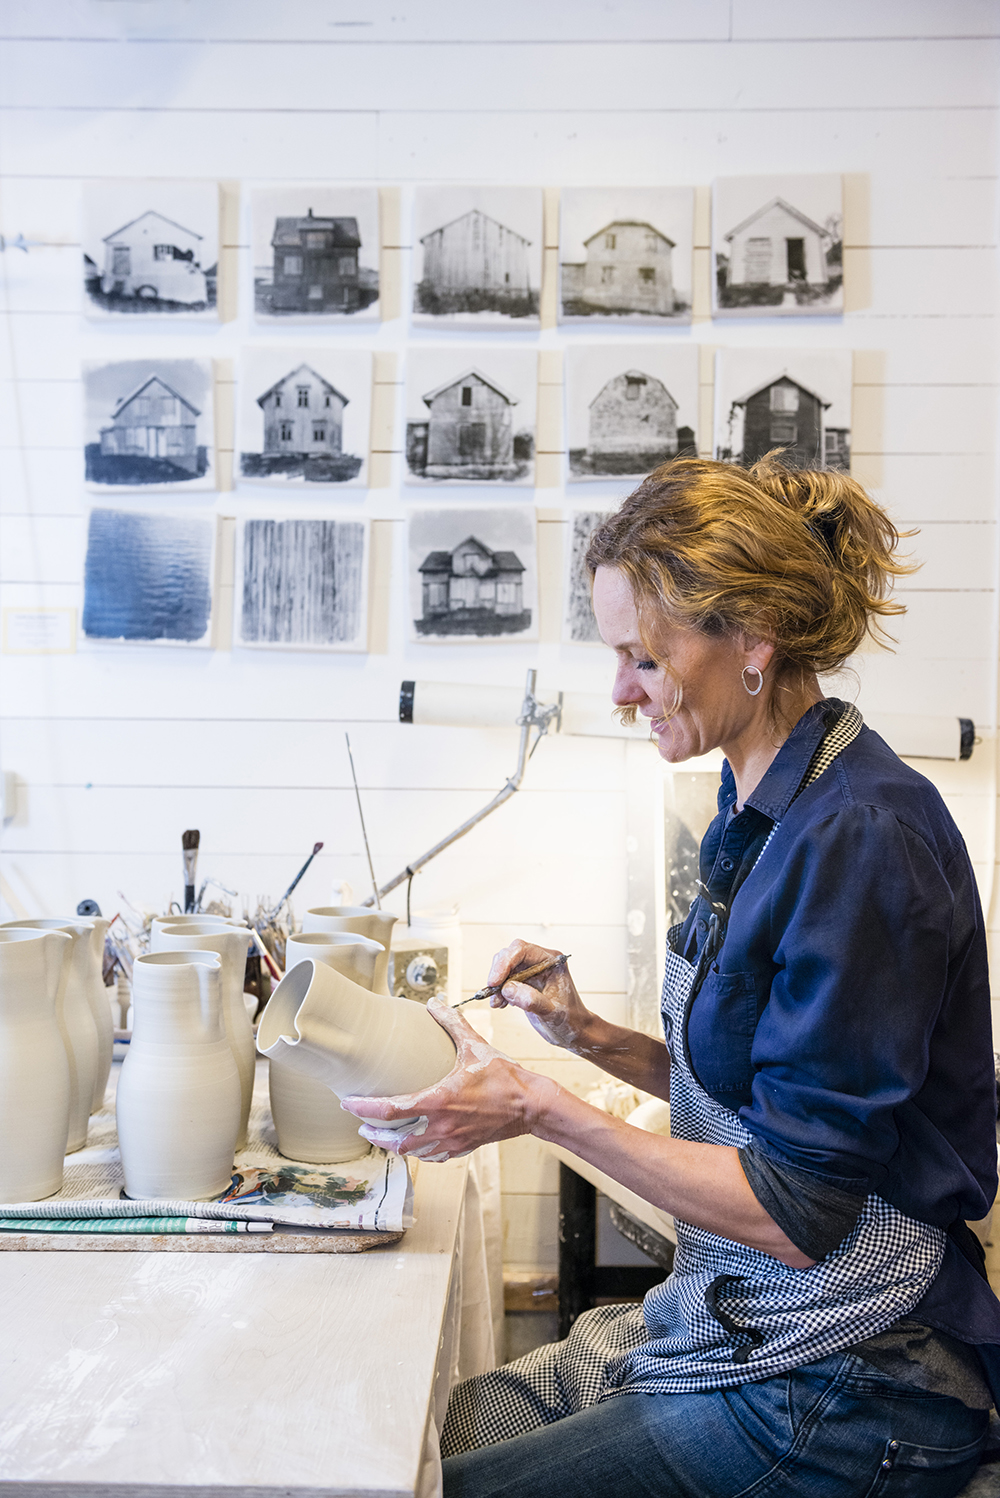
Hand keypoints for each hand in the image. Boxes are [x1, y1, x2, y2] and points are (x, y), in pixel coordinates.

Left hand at [339, 998, 553, 1161]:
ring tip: (382, 1135)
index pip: (390, 1109)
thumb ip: (452, 1023)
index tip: (348, 1102)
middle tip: (361, 1123)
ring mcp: (451, 1141)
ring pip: (411, 1152)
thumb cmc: (504, 1077)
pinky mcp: (462, 1148)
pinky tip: (414, 1144)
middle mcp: (441, 1126)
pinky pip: (432, 1156)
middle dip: (374, 1133)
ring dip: (392, 1145)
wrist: (531, 1105)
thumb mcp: (475, 1046)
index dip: (364, 1108)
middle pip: (394, 1140)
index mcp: (438, 1101)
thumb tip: (434, 1003)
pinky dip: (417, 1151)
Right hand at [486, 938, 593, 1051]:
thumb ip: (531, 1000)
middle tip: (492, 991)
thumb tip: (507, 989)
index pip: (522, 950)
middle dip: (498, 973)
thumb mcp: (552, 1012)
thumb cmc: (570, 1019)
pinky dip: (498, 992)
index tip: (495, 981)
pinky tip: (501, 1004)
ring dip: (497, 984)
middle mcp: (540, 962)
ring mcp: (531, 972)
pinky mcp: (523, 983)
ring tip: (498, 1002)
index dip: (505, 962)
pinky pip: (504, 981)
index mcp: (552, 961)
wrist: (573, 1031)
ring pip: (504, 968)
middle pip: (510, 955)